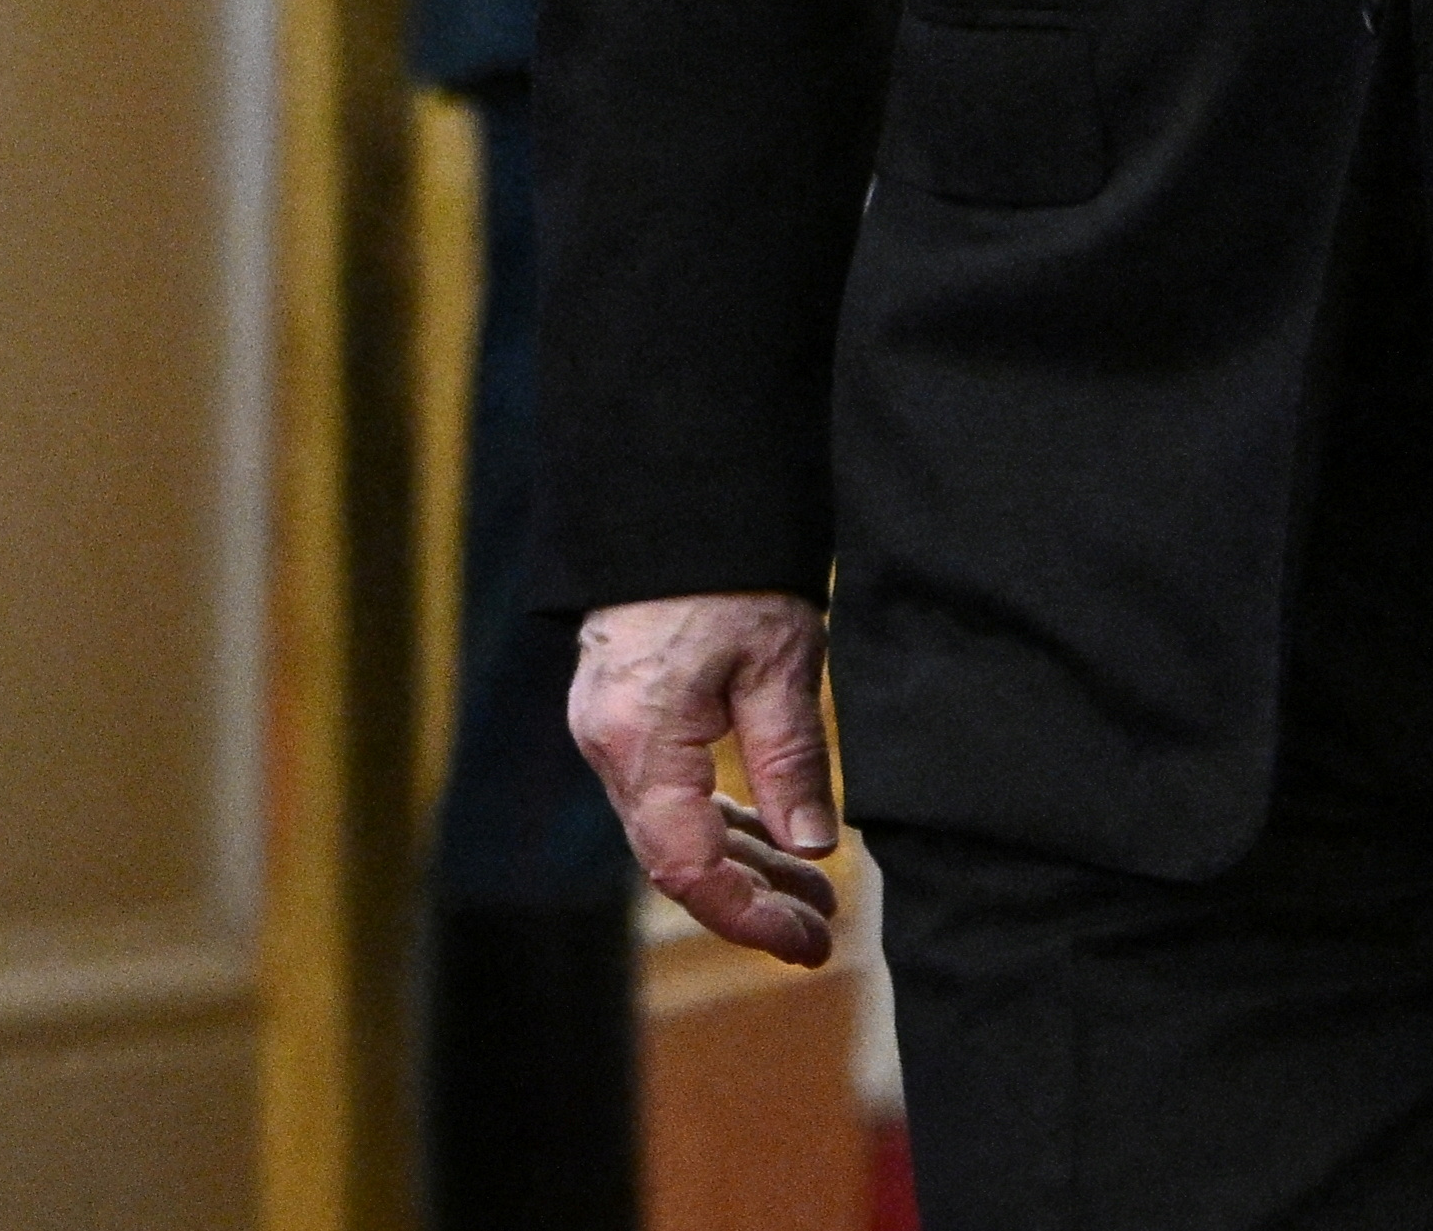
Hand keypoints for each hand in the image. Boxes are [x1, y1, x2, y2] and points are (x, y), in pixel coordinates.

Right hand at [572, 592, 844, 968]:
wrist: (671, 491)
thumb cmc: (726, 569)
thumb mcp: (777, 664)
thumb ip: (790, 761)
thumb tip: (811, 848)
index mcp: (641, 740)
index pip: (686, 867)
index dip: (746, 917)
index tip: (806, 943)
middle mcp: (608, 743)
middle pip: (675, 855)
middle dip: (752, 899)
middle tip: (824, 929)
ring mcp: (607, 726)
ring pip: (672, 826)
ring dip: (741, 863)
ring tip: (816, 893)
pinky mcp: (621, 710)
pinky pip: (665, 790)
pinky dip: (716, 821)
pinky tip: (770, 837)